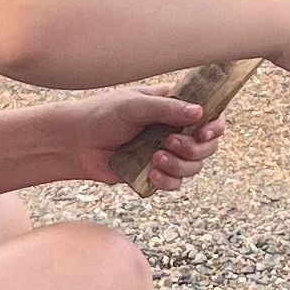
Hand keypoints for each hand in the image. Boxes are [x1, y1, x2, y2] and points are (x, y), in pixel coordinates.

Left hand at [51, 89, 224, 193]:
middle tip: (170, 143)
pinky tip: (150, 173)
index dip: (214, 125)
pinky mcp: (155, 173)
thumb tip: (200, 113)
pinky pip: (176, 183)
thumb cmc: (102, 115)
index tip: (205, 132)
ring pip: (194, 167)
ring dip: (180, 166)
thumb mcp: (134, 105)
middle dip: (194, 148)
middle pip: (207, 145)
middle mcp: (174, 129)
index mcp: (173, 106)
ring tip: (155, 159)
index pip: (209, 113)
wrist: (75, 143)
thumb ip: (168, 109)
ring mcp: (166, 152)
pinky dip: (167, 181)